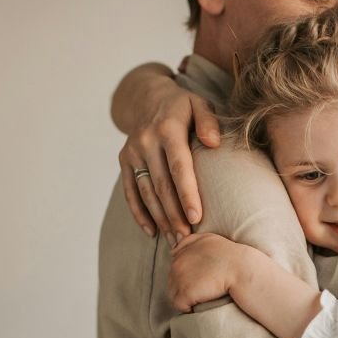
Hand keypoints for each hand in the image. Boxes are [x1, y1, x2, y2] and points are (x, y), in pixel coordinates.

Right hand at [117, 73, 220, 237]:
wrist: (146, 97)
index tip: (196, 218)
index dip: (187, 193)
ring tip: (175, 241)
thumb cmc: (182, 107)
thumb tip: (214, 142)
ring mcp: (132, 152)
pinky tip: (152, 232)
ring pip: (145, 192)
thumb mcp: (199, 103)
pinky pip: (130, 191)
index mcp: (167, 128)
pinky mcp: (123, 161)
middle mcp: (146, 141)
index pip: (178, 166)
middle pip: (161, 185)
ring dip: (160, 219)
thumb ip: (208, 121)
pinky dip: (139, 213)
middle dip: (174, 214)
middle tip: (187, 239)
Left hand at [168, 233, 243, 312]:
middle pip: (172, 280)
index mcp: (185, 249)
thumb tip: (175, 242)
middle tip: (201, 291)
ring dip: (184, 298)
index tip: (200, 279)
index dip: (186, 275)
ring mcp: (180, 278)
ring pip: (173, 293)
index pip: (176, 265)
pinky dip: (187, 308)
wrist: (241, 269)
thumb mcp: (210, 240)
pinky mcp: (185, 292)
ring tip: (199, 299)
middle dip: (183, 287)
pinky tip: (197, 306)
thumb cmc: (232, 257)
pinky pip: (179, 305)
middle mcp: (178, 261)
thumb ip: (192, 241)